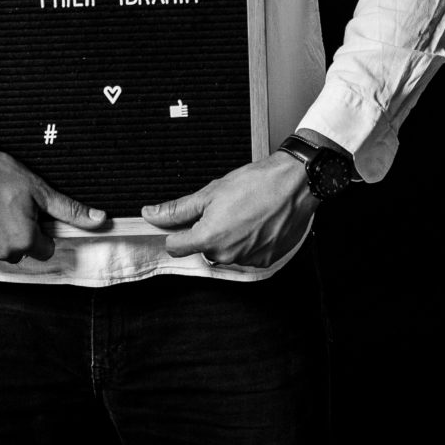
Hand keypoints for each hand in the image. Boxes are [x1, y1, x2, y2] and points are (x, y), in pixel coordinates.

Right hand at [0, 142, 105, 263]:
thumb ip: (69, 210)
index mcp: (24, 240)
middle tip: (6, 207)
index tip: (27, 214)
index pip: (44, 249)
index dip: (39, 231)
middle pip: (19, 252)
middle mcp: (1, 252)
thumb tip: (100, 220)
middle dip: (16, 234)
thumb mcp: (38, 189)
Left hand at [141, 153, 316, 269]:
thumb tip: (150, 214)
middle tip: (221, 209)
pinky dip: (248, 242)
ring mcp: (247, 260)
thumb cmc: (255, 184)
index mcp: (208, 238)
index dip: (175, 232)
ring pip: (225, 252)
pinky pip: (246, 255)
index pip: (175, 247)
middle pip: (202, 249)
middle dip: (206, 232)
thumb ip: (177, 209)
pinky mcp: (265, 260)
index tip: (182, 223)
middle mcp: (226, 255)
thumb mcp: (210, 191)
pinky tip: (256, 223)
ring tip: (243, 213)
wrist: (294, 184)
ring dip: (228, 237)